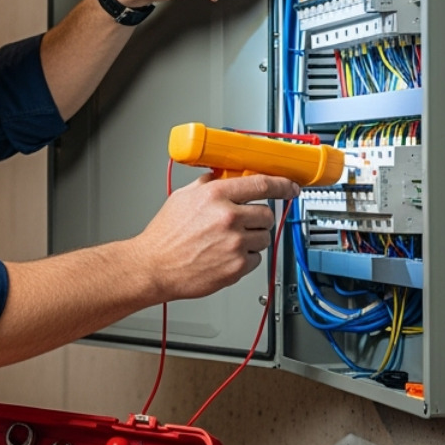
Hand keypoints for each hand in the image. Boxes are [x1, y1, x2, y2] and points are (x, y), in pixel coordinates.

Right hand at [134, 173, 298, 302]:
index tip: (291, 187)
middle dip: (258, 218)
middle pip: (267, 213)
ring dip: (252, 239)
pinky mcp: (236, 267)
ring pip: (263, 238)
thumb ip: (208, 184)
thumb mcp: (182, 198)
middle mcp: (227, 218)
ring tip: (228, 242)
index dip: (282, 185)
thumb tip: (225, 177)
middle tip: (242, 223)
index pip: (262, 184)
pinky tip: (225, 256)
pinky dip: (245, 259)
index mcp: (214, 196)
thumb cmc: (164, 236)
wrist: (153, 266)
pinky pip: (256, 259)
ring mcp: (234, 244)